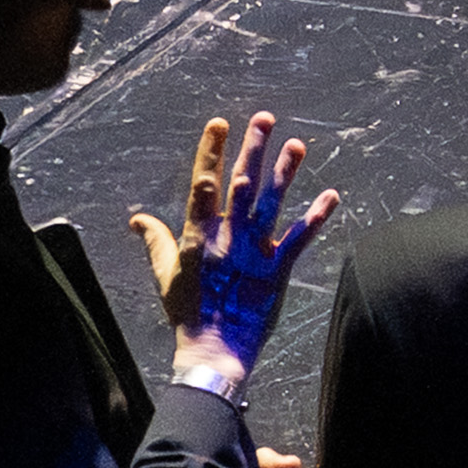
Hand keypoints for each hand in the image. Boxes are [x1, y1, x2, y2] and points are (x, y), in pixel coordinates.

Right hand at [143, 109, 333, 391]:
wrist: (213, 350)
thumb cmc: (187, 312)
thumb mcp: (165, 272)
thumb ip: (154, 239)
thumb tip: (136, 217)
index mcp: (198, 234)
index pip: (204, 183)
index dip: (212, 151)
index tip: (220, 123)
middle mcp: (226, 237)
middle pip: (241, 184)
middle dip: (253, 148)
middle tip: (265, 118)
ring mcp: (253, 252)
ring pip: (270, 203)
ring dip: (284, 172)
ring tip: (297, 144)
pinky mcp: (276, 270)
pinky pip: (299, 238)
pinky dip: (316, 216)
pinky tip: (331, 195)